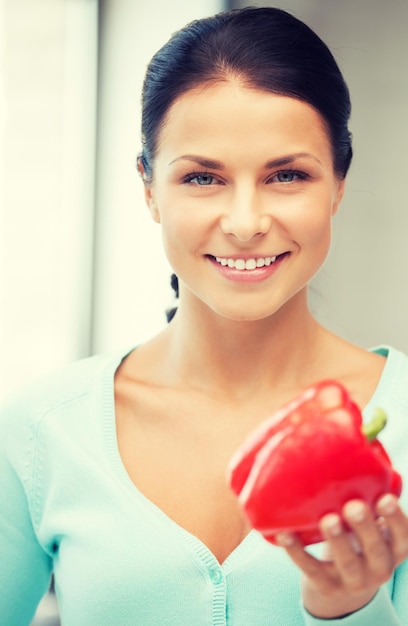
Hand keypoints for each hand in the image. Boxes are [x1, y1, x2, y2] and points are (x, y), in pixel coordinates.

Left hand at [276, 494, 407, 618]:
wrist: (341, 590)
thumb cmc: (358, 541)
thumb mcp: (372, 527)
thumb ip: (370, 502)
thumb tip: (362, 452)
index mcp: (393, 550)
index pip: (403, 537)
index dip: (395, 519)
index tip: (385, 498)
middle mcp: (379, 569)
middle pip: (376, 550)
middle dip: (365, 527)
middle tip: (354, 506)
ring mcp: (353, 581)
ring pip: (347, 563)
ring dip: (337, 540)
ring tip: (328, 519)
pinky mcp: (326, 586)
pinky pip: (311, 569)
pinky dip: (297, 552)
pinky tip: (285, 534)